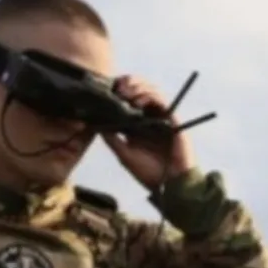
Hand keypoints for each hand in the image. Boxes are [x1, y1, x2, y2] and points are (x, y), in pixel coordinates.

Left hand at [104, 74, 195, 190]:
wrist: (170, 184)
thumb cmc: (149, 172)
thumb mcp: (124, 154)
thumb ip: (112, 139)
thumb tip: (95, 123)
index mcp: (138, 123)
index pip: (129, 98)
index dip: (120, 89)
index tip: (109, 88)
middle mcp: (150, 117)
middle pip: (141, 89)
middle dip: (129, 83)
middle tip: (118, 87)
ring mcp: (161, 117)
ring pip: (151, 90)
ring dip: (138, 87)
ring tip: (126, 93)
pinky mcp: (172, 119)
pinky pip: (162, 100)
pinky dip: (149, 96)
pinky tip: (138, 101)